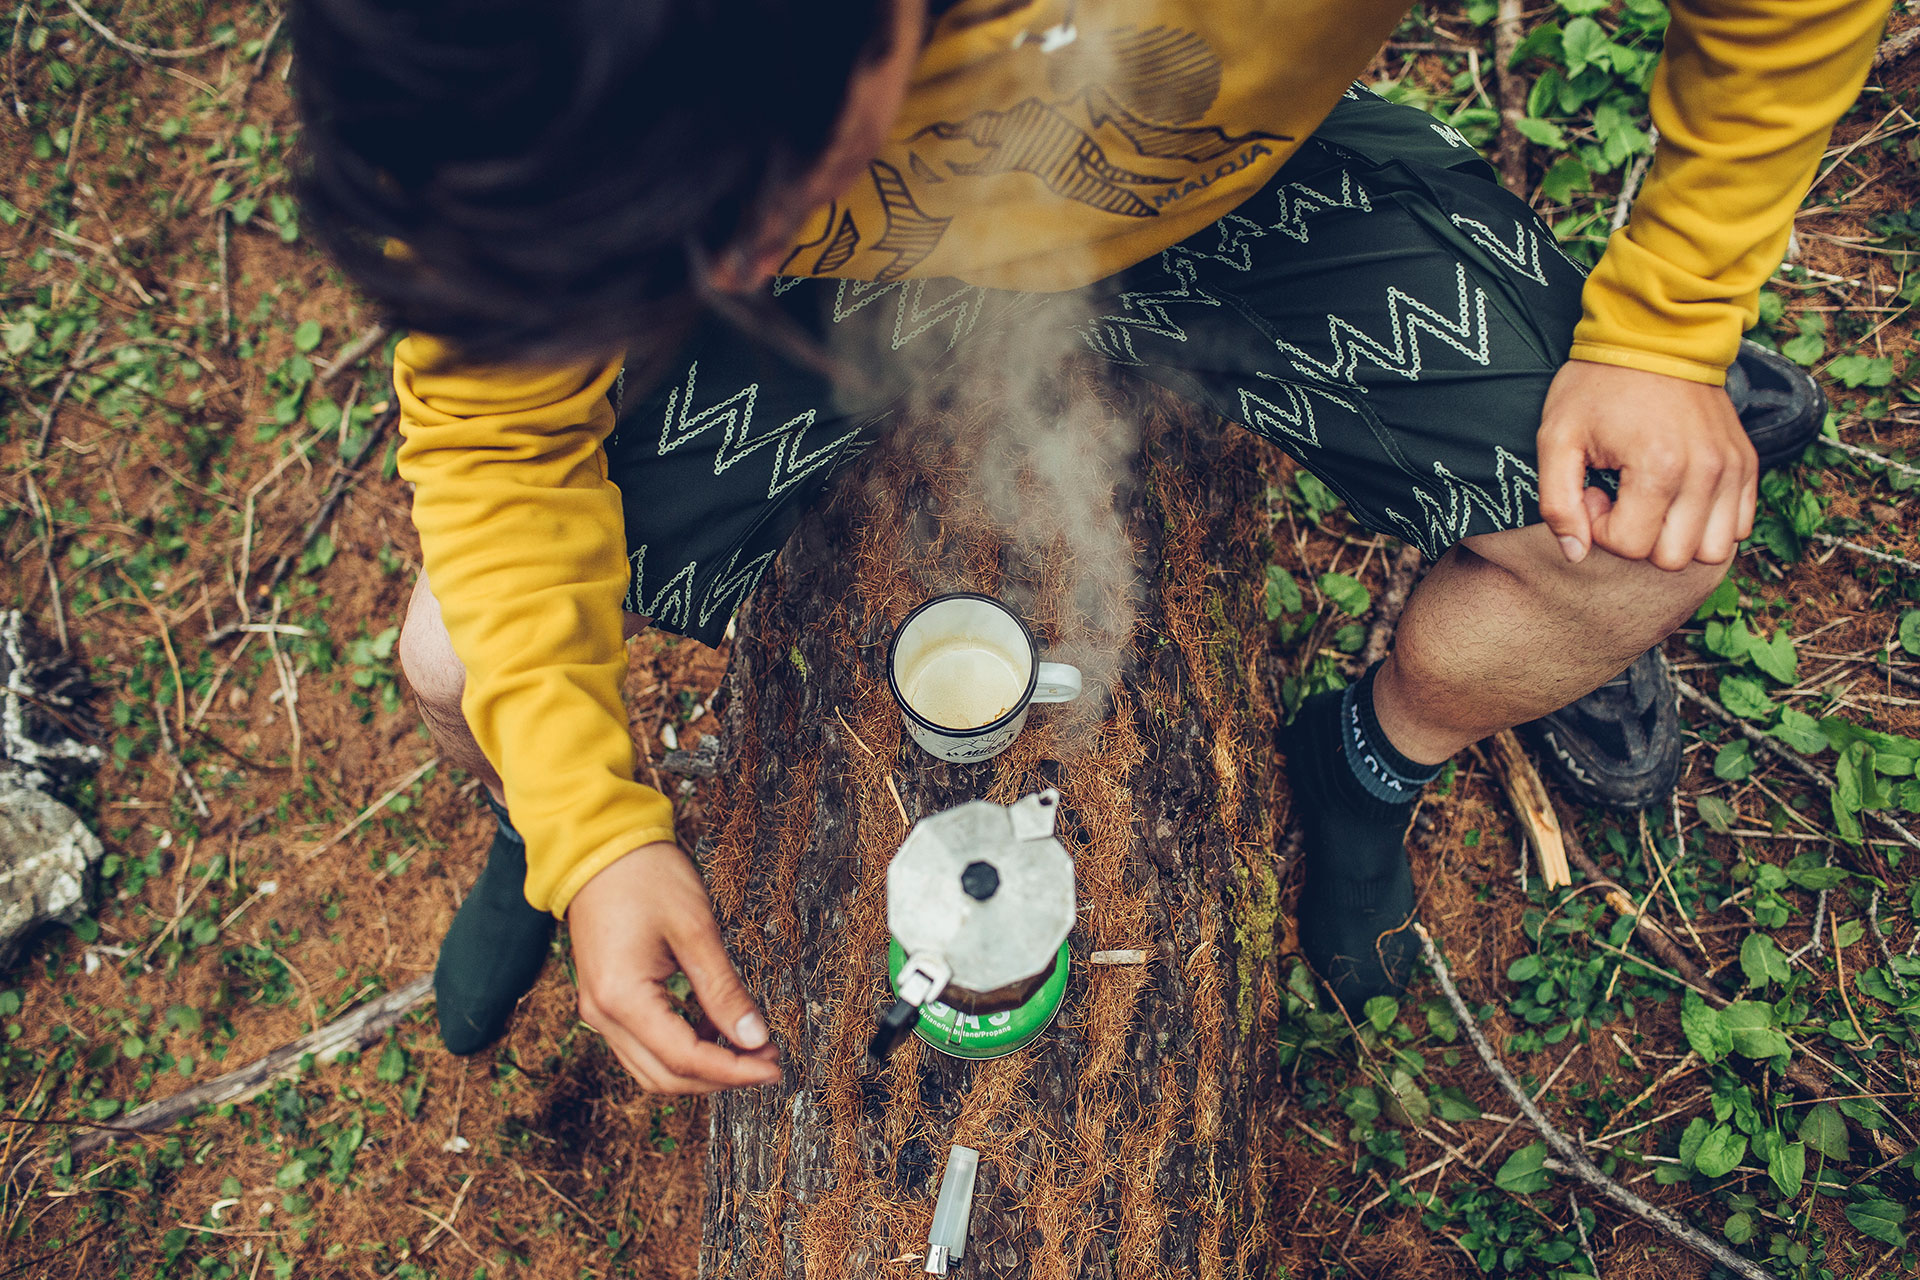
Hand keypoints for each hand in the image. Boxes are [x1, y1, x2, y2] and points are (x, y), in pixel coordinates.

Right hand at [568, 842, 781, 1093]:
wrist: (599, 845)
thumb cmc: (645, 876)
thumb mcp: (696, 929)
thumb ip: (724, 990)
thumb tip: (755, 1038)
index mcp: (622, 998)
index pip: (685, 1059)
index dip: (735, 1071)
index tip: (775, 1069)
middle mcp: (602, 1014)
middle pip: (665, 1076)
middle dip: (721, 1077)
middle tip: (768, 1062)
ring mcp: (599, 1010)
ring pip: (652, 1068)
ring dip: (701, 1068)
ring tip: (748, 1048)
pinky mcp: (605, 1000)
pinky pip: (643, 1044)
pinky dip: (681, 1048)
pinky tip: (715, 1027)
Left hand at [1536, 360, 1756, 571]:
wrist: (1656, 335)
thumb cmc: (1598, 385)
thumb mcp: (1557, 438)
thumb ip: (1558, 503)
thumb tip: (1575, 554)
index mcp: (1659, 467)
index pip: (1632, 547)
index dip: (1601, 528)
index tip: (1595, 490)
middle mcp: (1706, 472)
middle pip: (1674, 558)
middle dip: (1639, 538)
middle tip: (1621, 494)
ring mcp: (1732, 468)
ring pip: (1712, 550)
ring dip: (1676, 536)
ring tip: (1650, 496)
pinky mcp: (1746, 464)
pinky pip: (1738, 526)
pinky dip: (1707, 524)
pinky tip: (1678, 494)